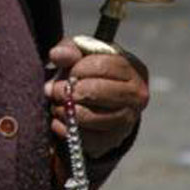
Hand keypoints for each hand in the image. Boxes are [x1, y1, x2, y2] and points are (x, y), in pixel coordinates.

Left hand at [44, 38, 149, 158]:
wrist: (99, 99)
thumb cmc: (90, 70)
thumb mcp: (82, 53)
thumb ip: (70, 49)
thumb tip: (56, 55)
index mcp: (133, 69)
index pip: (103, 66)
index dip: (78, 68)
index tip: (68, 72)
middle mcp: (136, 96)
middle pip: (96, 92)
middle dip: (67, 90)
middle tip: (53, 89)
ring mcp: (127, 120)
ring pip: (90, 117)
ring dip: (65, 110)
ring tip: (57, 104)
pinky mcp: (113, 140)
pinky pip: (85, 138)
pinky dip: (66, 129)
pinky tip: (59, 119)